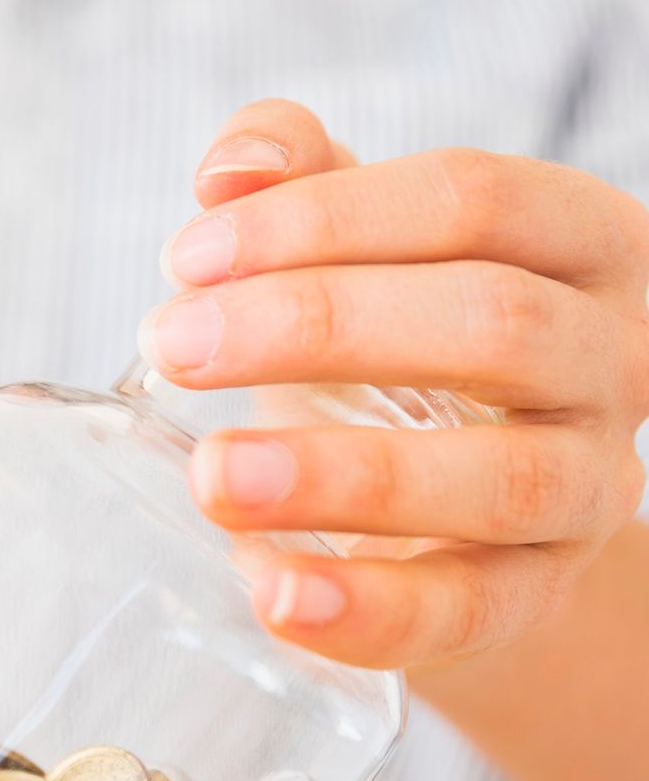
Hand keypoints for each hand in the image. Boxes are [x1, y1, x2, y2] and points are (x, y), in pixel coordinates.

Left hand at [142, 99, 648, 668]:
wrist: (439, 505)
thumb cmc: (390, 346)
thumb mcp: (352, 247)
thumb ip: (296, 177)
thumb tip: (232, 170)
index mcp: (581, 241)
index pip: (473, 200)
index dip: (323, 219)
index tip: (188, 257)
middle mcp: (614, 359)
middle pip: (493, 322)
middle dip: (317, 327)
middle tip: (175, 345)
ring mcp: (589, 488)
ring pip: (501, 478)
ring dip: (346, 475)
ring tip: (213, 474)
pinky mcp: (536, 596)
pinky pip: (467, 610)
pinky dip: (365, 607)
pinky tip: (268, 589)